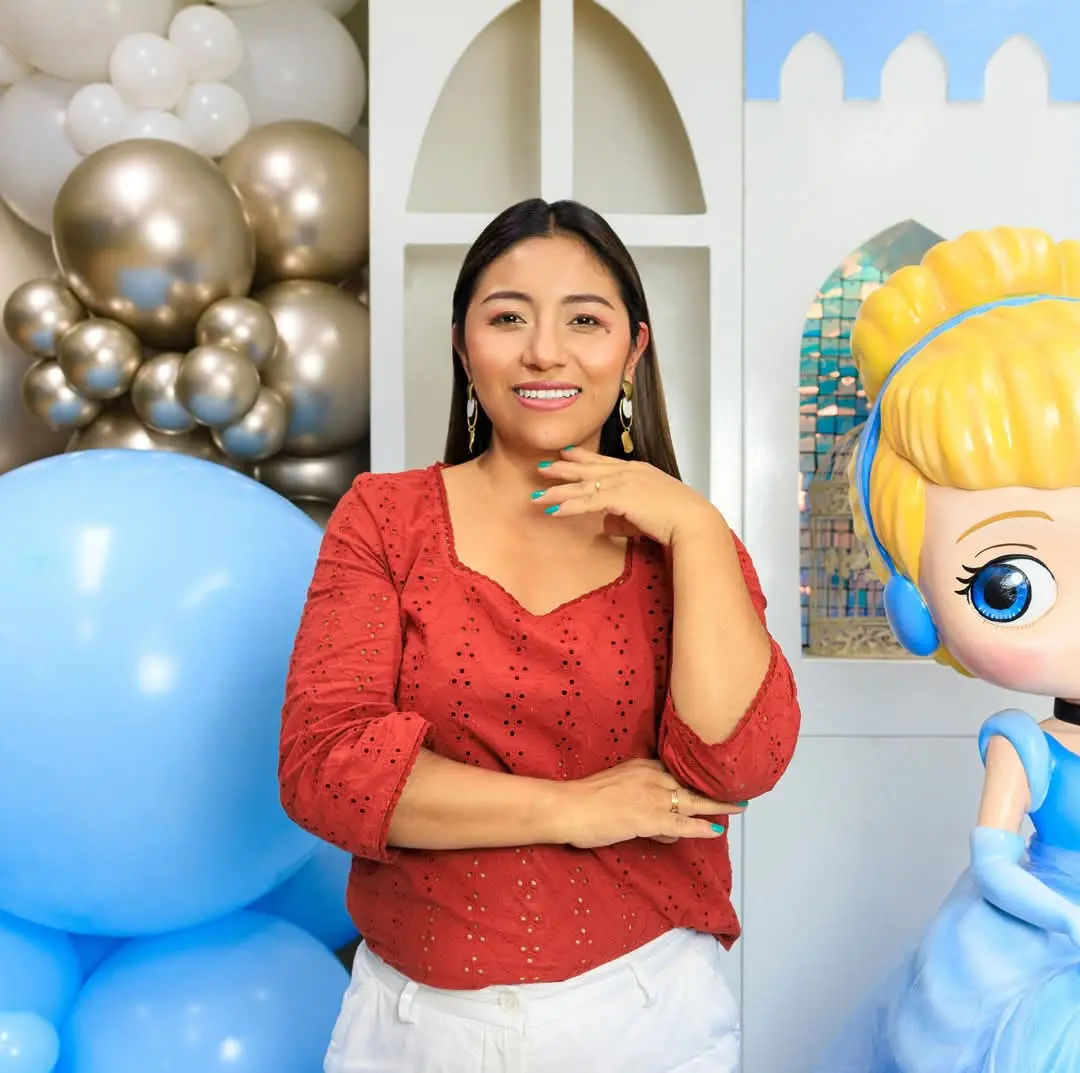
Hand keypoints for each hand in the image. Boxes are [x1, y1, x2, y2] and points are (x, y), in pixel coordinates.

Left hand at [534, 447, 722, 545]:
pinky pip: (587, 502)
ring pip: (583, 485)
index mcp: (638, 471)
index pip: (604, 461)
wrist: (693, 520)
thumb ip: (623, 517)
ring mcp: (624, 483)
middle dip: (563, 468)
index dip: (583, 457)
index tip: (566, 453)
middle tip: (543, 467)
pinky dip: (568, 506)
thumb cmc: (678, 519)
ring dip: (557, 491)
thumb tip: (604, 523)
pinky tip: (552, 510)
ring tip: (537, 494)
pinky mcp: (620, 498)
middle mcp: (628, 472)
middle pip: (588, 468)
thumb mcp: (647, 514)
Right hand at [556, 758, 744, 848]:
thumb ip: (639, 800)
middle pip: (690, 782)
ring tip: (738, 807)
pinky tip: (716, 830)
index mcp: (642, 766)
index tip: (710, 779)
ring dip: (718, 805)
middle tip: (735, 789)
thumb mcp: (615, 788)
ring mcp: (653, 797)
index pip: (675, 770)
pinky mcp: (651, 818)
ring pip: (694, 801)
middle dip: (714, 787)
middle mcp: (651, 776)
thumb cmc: (584, 800)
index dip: (694, 778)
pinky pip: (683, 824)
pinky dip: (702, 827)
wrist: (569, 806)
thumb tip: (661, 826)